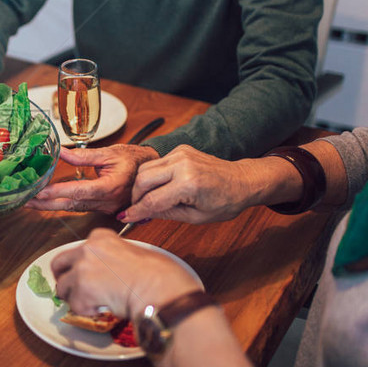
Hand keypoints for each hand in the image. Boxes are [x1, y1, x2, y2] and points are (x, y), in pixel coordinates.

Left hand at [27, 144, 159, 213]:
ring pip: (73, 208)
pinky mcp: (102, 209)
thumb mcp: (110, 153)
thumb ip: (84, 155)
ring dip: (50, 205)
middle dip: (47, 204)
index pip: (81, 191)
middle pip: (72, 205)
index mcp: (111, 186)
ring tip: (29, 201)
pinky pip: (79, 208)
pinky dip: (61, 204)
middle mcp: (108, 202)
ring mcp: (105, 208)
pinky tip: (46, 202)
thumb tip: (61, 152)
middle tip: (25, 200)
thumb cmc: (134, 160)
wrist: (152, 173)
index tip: (41, 192)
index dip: (59, 192)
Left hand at [51, 228, 200, 317]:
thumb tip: (109, 271)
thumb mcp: (133, 252)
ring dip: (75, 298)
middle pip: (59, 263)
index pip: (78, 249)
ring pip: (62, 288)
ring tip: (93, 304)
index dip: (78, 263)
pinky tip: (102, 309)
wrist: (159, 287)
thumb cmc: (157, 272)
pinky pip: (74, 306)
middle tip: (71, 290)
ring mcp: (81, 269)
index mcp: (100, 236)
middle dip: (63, 277)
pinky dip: (86, 311)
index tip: (82, 273)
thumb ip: (114, 256)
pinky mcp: (81, 291)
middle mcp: (86, 249)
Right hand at [123, 145, 270, 223]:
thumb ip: (165, 213)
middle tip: (136, 208)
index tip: (125, 217)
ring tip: (146, 199)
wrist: (242, 181)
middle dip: (135, 196)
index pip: (152, 200)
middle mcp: (183, 165)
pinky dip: (153, 175)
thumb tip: (141, 214)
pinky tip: (159, 186)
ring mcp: (181, 154)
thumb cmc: (225, 201)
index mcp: (189, 184)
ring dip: (142, 185)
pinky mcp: (180, 149)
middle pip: (142, 180)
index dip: (136, 211)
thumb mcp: (195, 217)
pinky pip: (157, 163)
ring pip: (146, 169)